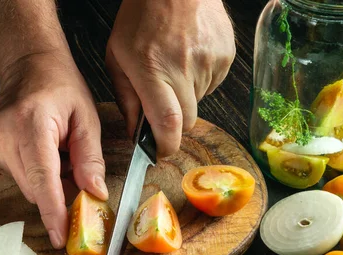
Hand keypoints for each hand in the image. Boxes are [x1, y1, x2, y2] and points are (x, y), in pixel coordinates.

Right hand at [0, 51, 107, 248]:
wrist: (29, 67)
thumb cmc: (60, 88)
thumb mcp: (87, 118)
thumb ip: (90, 159)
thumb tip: (93, 195)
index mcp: (31, 123)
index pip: (42, 178)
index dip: (52, 211)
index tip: (60, 237)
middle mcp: (3, 135)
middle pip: (35, 188)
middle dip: (60, 193)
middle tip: (79, 178)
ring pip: (27, 186)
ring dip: (48, 180)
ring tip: (58, 151)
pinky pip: (18, 177)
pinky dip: (35, 173)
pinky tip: (42, 152)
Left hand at [106, 0, 235, 157]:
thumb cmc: (141, 16)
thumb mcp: (117, 56)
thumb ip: (126, 98)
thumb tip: (135, 130)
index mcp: (152, 70)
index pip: (168, 123)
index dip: (166, 145)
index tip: (159, 151)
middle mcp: (184, 68)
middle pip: (188, 122)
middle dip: (174, 125)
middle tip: (161, 106)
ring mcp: (209, 62)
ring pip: (199, 103)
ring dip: (186, 97)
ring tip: (173, 69)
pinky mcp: (226, 56)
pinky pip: (212, 84)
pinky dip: (199, 81)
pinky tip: (188, 58)